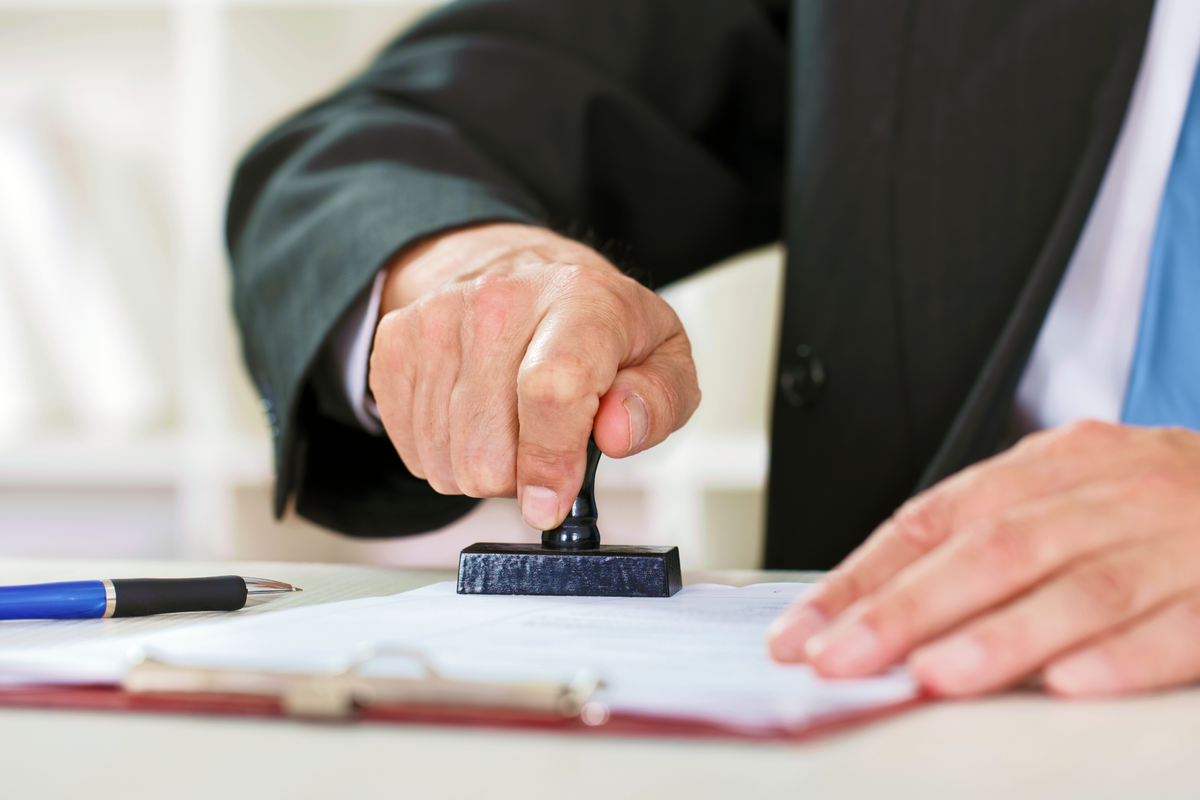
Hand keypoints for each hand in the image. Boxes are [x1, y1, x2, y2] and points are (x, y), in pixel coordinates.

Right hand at [368, 222, 699, 529]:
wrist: (520, 270)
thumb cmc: (596, 324)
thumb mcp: (662, 356)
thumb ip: (657, 402)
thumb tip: (617, 432)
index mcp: (581, 301)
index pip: (551, 391)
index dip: (550, 461)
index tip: (551, 503)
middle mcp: (501, 301)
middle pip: (489, 450)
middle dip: (523, 475)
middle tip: (547, 440)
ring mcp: (438, 320)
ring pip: (449, 460)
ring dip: (484, 466)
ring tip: (512, 423)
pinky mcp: (395, 343)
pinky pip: (414, 450)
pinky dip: (447, 453)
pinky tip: (475, 416)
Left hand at [766, 420, 1199, 697]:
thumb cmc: (1165, 508)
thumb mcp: (1075, 497)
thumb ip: (992, 539)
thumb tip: (881, 609)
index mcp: (1056, 463)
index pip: (936, 518)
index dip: (863, 576)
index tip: (804, 630)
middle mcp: (1111, 492)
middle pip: (994, 548)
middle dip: (907, 609)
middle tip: (840, 659)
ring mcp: (1178, 540)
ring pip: (1077, 588)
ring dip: (999, 636)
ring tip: (932, 676)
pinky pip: (1179, 627)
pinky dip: (1123, 658)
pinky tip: (1071, 686)